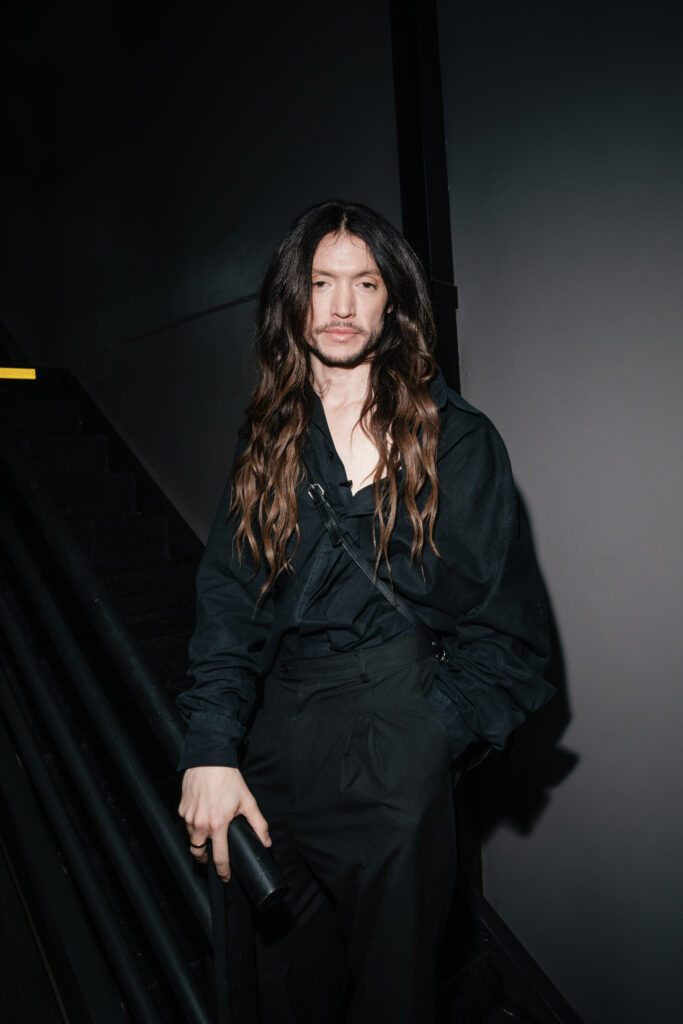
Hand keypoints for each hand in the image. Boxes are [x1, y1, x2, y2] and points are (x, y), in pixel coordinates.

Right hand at [178, 765, 270, 880]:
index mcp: (217, 825)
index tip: (226, 877)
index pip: (219, 857)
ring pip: (190, 838)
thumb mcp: (247, 801)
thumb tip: (267, 842)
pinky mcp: (181, 809)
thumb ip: (258, 824)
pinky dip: (192, 825)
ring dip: (198, 841)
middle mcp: (199, 824)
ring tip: (208, 837)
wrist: (209, 759)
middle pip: (198, 853)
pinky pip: (186, 824)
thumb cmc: (229, 779)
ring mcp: (188, 817)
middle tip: (213, 858)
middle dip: (205, 859)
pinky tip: (201, 818)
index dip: (223, 871)